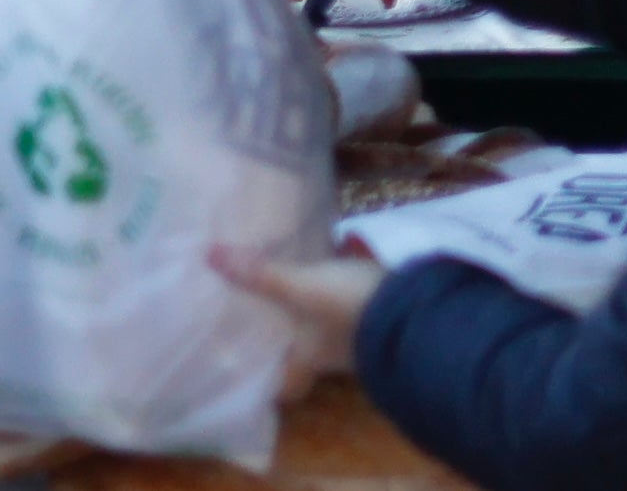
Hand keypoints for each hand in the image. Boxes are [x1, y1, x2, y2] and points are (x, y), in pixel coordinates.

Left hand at [212, 246, 379, 399]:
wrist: (416, 305)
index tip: (247, 369)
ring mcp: (361, 329)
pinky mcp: (384, 305)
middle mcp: (332, 351)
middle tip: (267, 303)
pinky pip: (360, 288)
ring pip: (333, 315)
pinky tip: (349, 238)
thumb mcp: (302, 288)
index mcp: (308, 358)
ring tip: (302, 262)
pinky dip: (352, 267)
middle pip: (306, 348)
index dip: (267, 384)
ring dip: (320, 292)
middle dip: (290, 326)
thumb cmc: (349, 310)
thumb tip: (210, 257)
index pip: (284, 387)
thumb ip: (260, 275)